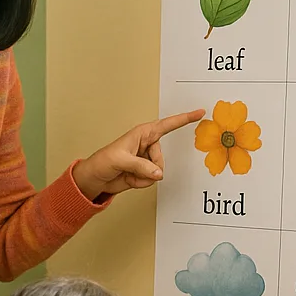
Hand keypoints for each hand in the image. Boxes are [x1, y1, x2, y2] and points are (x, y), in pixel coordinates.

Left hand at [72, 109, 205, 198]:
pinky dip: (141, 182)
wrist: (97, 178)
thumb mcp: (120, 160)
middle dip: (148, 168)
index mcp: (142, 134)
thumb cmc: (103, 161)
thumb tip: (158, 173)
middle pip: (160, 159)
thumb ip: (141, 166)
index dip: (184, 119)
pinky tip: (130, 178)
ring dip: (143, 177)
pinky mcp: (145, 172)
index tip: (199, 113)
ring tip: (128, 172)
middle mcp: (146, 145)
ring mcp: (146, 160)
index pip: (167, 125)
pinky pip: (152, 180)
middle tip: (131, 167)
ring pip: (158, 171)